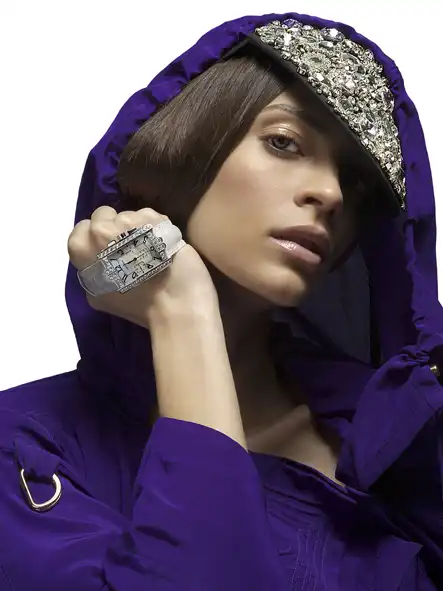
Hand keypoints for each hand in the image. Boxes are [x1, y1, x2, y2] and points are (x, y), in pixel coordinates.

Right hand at [68, 206, 218, 328]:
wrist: (176, 307)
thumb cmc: (140, 307)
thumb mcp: (101, 296)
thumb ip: (94, 271)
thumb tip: (98, 259)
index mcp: (81, 252)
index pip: (83, 228)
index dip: (99, 236)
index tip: (114, 248)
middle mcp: (99, 233)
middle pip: (105, 215)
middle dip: (118, 227)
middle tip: (135, 248)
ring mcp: (126, 223)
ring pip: (130, 214)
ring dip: (140, 227)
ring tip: (154, 249)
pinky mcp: (152, 219)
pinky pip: (151, 216)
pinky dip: (159, 227)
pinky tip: (165, 245)